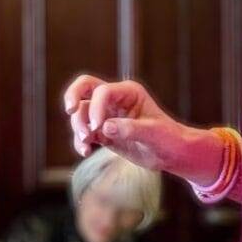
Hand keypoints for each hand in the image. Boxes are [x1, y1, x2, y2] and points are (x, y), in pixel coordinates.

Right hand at [63, 75, 221, 183]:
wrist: (172, 154)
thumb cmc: (168, 138)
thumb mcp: (154, 133)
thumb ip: (130, 129)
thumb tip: (105, 127)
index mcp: (129, 92)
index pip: (102, 91)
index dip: (96, 107)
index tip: (99, 127)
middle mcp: (115, 100)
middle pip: (84, 87)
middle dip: (72, 97)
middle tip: (70, 111)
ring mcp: (107, 115)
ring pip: (80, 112)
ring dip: (77, 127)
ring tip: (86, 143)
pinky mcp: (103, 132)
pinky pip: (83, 132)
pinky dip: (80, 141)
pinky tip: (85, 151)